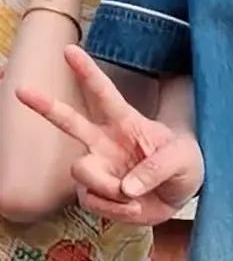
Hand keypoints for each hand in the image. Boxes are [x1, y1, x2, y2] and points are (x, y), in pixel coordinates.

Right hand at [17, 46, 203, 225]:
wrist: (182, 196)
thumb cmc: (184, 165)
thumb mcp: (182, 160)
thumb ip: (157, 169)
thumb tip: (125, 187)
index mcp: (127, 121)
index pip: (104, 93)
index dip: (86, 71)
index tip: (69, 50)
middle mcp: (105, 141)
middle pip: (69, 121)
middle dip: (46, 105)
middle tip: (21, 89)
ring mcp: (98, 167)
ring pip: (82, 171)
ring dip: (107, 187)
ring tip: (135, 195)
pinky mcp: (95, 194)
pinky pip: (94, 202)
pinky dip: (116, 209)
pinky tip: (134, 206)